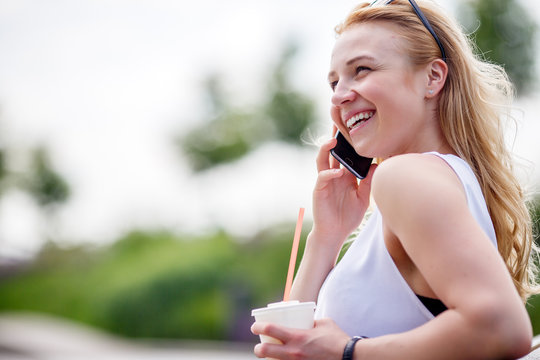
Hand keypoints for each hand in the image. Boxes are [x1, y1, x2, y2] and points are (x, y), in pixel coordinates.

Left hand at [251, 318, 348, 359]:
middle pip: (265, 351)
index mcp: (297, 336)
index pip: (270, 329)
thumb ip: (312, 322)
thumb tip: (307, 320)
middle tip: (259, 346)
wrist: (349, 358)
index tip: (254, 327)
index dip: (258, 326)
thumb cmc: (337, 339)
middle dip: (258, 349)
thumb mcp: (324, 323)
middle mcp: (293, 352)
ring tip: (271, 357)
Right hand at [311, 128, 376, 244]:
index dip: (349, 142)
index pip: (346, 154)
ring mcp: (325, 181)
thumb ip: (368, 182)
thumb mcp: (364, 198)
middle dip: (335, 137)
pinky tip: (338, 172)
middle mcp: (334, 174)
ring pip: (323, 159)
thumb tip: (377, 166)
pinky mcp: (319, 189)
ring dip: (326, 149)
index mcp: (345, 174)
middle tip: (339, 122)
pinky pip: (323, 177)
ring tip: (333, 140)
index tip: (356, 128)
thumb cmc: (348, 216)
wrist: (335, 233)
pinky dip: (330, 173)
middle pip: (333, 151)